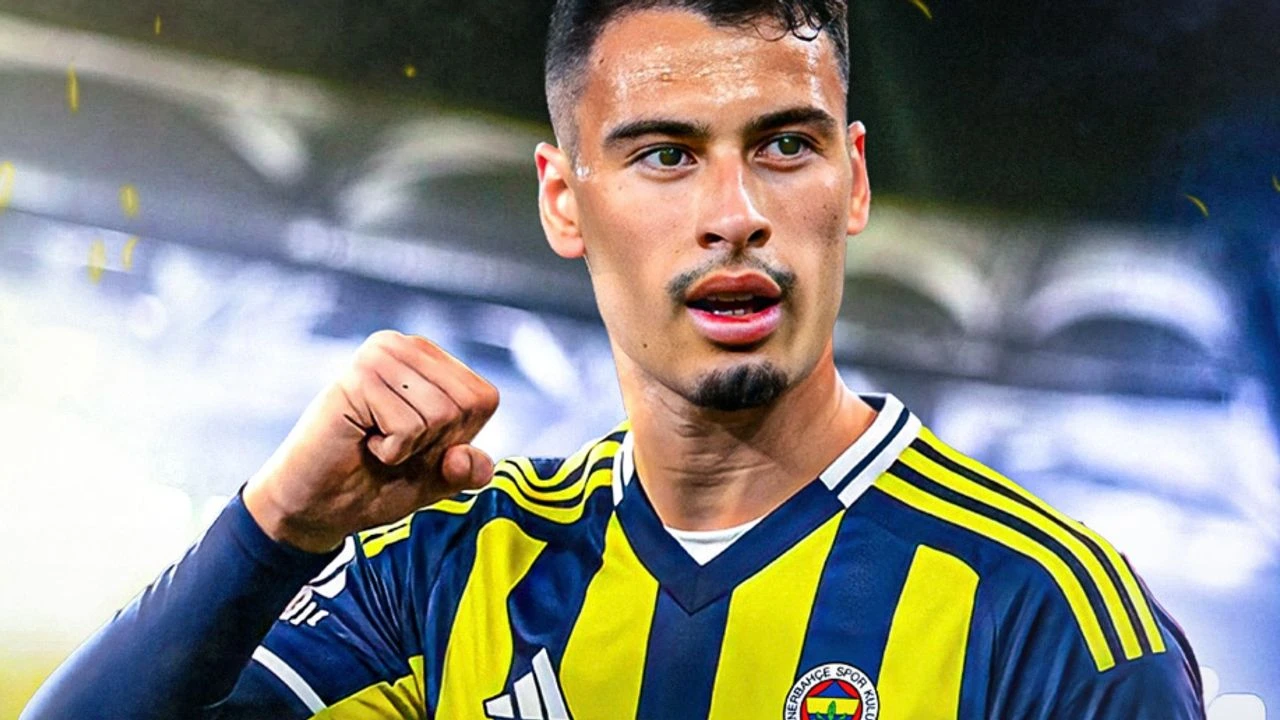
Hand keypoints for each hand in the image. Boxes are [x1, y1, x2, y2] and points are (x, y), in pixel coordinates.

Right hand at [243, 330, 498, 552]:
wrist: (319, 506)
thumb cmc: (376, 482)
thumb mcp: (439, 479)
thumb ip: (470, 469)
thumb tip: (466, 458)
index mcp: (431, 359)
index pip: (484, 399)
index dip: (457, 438)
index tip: (415, 443)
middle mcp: (406, 346)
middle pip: (465, 406)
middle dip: (434, 443)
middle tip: (390, 443)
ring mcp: (380, 355)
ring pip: (441, 414)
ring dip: (410, 447)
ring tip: (374, 439)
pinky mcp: (359, 376)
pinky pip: (409, 426)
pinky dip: (390, 450)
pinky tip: (361, 440)